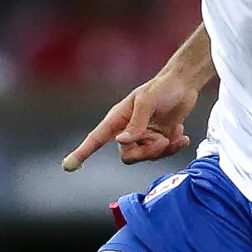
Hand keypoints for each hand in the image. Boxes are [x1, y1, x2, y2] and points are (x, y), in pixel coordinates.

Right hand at [62, 70, 201, 171]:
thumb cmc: (162, 87)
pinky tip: (181, 136)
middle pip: (128, 155)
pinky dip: (173, 147)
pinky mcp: (159, 140)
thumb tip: (121, 141)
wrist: (184, 85)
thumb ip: (136, 123)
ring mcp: (143, 137)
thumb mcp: (147, 101)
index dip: (82, 153)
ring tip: (175, 133)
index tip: (68, 166)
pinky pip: (162, 154)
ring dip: (162, 149)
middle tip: (162, 140)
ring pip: (146, 156)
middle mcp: (127, 130)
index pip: (96, 138)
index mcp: (117, 118)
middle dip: (146, 151)